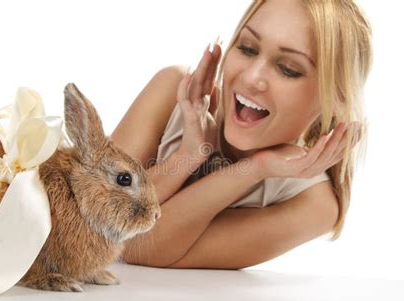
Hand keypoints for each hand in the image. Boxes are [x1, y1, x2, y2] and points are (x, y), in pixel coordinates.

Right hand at [177, 39, 221, 162]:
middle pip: (203, 77)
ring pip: (195, 83)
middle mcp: (197, 101)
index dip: (214, 64)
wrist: (196, 155)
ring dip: (200, 67)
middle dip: (208, 60)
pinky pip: (184, 99)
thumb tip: (218, 85)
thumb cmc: (203, 137)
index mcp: (204, 101)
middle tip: (214, 43)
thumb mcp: (213, 115)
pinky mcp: (188, 116)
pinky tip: (189, 74)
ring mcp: (191, 107)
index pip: (210, 78)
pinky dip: (185, 86)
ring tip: (206, 52)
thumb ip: (214, 101)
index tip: (219, 48)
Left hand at [247, 122, 361, 178]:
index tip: (360, 127)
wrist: (258, 163)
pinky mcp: (294, 169)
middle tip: (356, 124)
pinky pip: (311, 157)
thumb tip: (325, 132)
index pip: (338, 153)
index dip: (350, 141)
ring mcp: (304, 171)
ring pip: (326, 155)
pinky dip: (320, 146)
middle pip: (336, 154)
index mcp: (316, 165)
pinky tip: (326, 135)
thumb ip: (313, 145)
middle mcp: (313, 171)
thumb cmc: (278, 155)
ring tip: (343, 125)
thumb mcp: (299, 149)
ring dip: (336, 139)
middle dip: (347, 138)